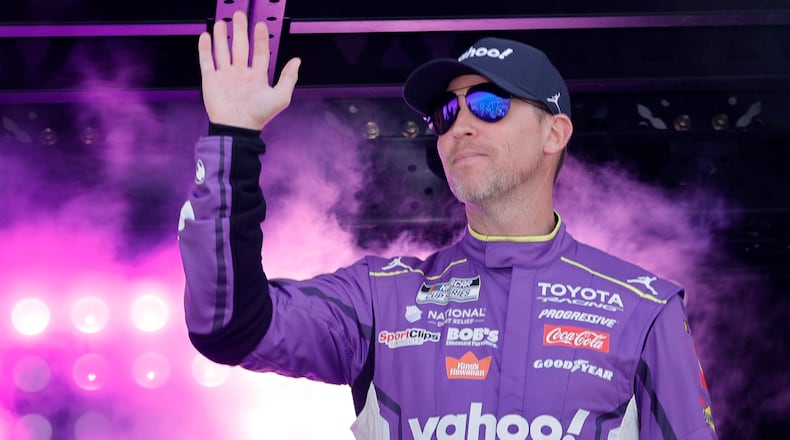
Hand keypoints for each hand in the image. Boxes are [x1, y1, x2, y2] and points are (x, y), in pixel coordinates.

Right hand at [198, 11, 300, 129]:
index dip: (260, 39)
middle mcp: (240, 74)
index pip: (259, 53)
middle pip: (240, 47)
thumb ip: (289, 78)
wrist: (237, 127)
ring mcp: (225, 76)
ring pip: (222, 51)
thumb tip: (297, 61)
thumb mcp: (281, 96)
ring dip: (222, 37)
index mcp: (257, 77)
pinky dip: (205, 49)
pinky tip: (206, 36)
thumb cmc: (259, 115)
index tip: (260, 25)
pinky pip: (207, 61)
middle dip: (240, 31)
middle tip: (239, 15)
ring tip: (222, 22)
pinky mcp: (211, 80)